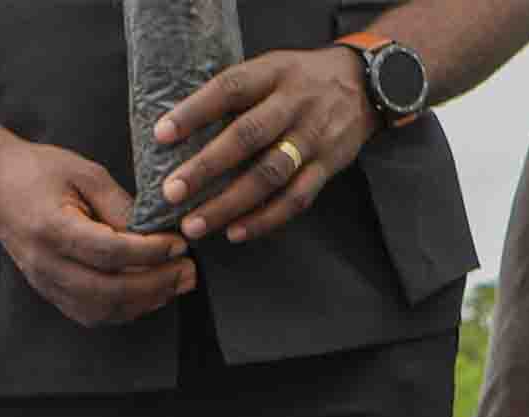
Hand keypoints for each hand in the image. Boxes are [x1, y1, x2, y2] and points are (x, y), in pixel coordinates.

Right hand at [0, 137, 192, 325]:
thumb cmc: (38, 171)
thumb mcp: (86, 174)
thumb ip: (120, 205)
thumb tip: (157, 230)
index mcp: (52, 229)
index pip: (109, 252)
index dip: (150, 253)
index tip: (179, 245)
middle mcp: (45, 264)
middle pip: (107, 290)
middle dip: (154, 284)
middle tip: (187, 272)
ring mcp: (44, 282)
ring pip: (99, 309)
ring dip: (142, 302)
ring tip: (174, 285)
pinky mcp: (47, 290)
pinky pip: (88, 313)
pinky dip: (122, 310)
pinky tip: (147, 296)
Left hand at [146, 46, 368, 252]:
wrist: (367, 82)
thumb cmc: (301, 80)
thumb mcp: (271, 70)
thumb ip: (234, 96)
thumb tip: (175, 133)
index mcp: (275, 74)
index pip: (231, 88)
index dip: (195, 111)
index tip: (161, 135)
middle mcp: (296, 103)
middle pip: (248, 136)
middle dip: (206, 167)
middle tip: (171, 192)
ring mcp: (315, 135)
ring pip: (270, 174)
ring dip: (229, 204)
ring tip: (194, 225)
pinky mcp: (330, 164)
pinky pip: (297, 197)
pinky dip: (265, 219)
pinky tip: (235, 233)